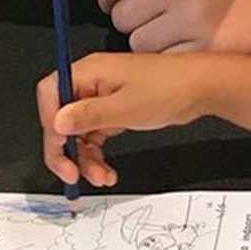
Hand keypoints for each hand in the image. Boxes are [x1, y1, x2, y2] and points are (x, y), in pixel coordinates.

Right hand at [37, 52, 227, 186]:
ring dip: (84, 158)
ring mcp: (102, 97)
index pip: (50, 94)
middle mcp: (92, 83)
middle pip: (61, 118)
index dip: (50, 123)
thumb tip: (58, 122)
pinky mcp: (114, 110)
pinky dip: (96, 155)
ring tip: (100, 177)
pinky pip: (94, 135)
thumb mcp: (125, 108)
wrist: (201, 88)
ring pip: (78, 132)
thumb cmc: (169, 89)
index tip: (60, 149)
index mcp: (89, 72)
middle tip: (72, 175)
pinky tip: (106, 170)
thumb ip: (88, 116)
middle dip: (66, 150)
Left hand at [95, 0, 250, 56]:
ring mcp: (189, 20)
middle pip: (122, 18)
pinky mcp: (206, 50)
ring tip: (188, 35)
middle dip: (138, 22)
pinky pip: (167, 63)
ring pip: (140, 45)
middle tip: (166, 22)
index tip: (119, 4)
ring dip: (156, 46)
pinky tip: (199, 49)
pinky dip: (177, 61)